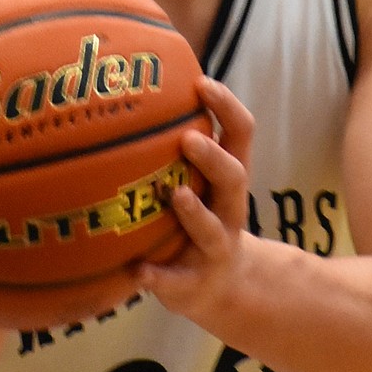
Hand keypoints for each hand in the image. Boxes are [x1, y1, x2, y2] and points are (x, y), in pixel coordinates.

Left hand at [131, 77, 254, 326]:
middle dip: (213, 158)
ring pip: (212, 230)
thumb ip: (175, 145)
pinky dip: (158, 277)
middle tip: (187, 138)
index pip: (240, 134)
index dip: (227, 107)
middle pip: (233, 178)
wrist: (219, 288)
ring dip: (195, 213)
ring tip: (176, 195)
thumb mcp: (197, 181)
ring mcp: (214, 249)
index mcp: (227, 179)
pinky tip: (138, 271)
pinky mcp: (192, 285)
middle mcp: (228, 210)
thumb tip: (131, 91)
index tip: (202, 82)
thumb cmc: (198, 217)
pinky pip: (176, 281)